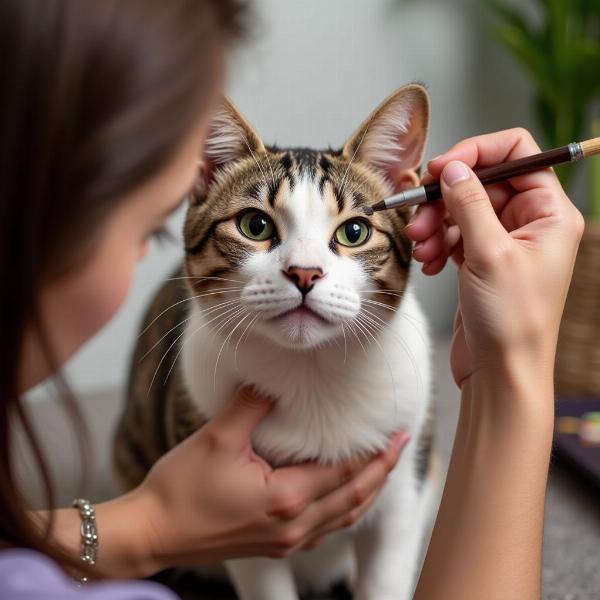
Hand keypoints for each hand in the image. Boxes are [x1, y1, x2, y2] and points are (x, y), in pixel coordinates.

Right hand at [130, 386, 408, 573]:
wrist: (153, 531)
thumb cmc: (182, 486)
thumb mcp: (218, 437)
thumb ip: (252, 405)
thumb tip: (274, 381)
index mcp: (286, 498)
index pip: (344, 473)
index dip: (374, 454)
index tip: (396, 434)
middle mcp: (294, 526)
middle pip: (353, 498)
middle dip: (381, 472)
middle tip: (401, 446)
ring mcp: (285, 541)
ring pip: (343, 518)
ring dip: (367, 493)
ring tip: (382, 470)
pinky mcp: (273, 545)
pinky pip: (324, 530)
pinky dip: (343, 511)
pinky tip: (344, 499)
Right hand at [405, 128, 583, 386]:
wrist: (501, 372)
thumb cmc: (512, 321)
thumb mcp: (489, 254)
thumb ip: (469, 203)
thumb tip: (452, 168)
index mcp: (549, 213)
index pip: (516, 154)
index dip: (476, 153)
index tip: (440, 169)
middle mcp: (529, 223)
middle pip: (481, 183)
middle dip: (445, 199)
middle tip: (418, 218)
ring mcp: (503, 243)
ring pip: (462, 210)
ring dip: (435, 224)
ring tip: (420, 248)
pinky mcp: (481, 261)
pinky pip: (454, 236)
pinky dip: (437, 244)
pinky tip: (429, 264)